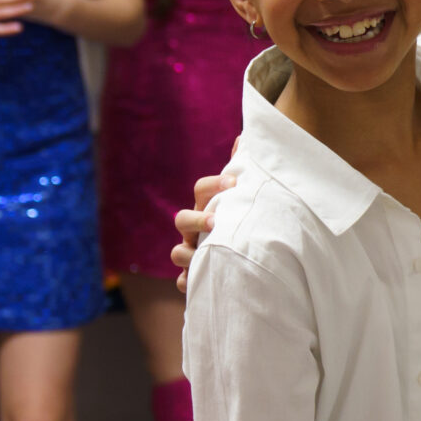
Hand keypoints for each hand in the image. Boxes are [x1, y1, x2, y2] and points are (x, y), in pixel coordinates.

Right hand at [171, 172, 233, 293]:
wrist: (241, 258)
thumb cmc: (239, 222)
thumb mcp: (240, 198)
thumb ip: (240, 169)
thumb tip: (243, 138)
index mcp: (207, 206)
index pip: (200, 189)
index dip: (214, 184)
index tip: (234, 183)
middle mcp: (194, 229)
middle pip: (181, 219)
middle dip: (196, 219)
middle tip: (216, 222)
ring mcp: (191, 253)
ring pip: (177, 253)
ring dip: (188, 254)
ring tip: (206, 256)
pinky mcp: (194, 277)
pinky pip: (184, 282)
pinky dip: (188, 283)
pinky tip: (198, 282)